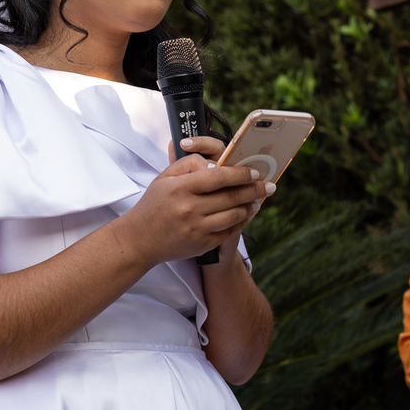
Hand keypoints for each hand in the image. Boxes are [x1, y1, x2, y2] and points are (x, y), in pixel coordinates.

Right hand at [114, 139, 271, 265]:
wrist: (140, 240)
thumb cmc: (154, 204)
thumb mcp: (164, 178)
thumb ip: (189, 165)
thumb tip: (216, 164)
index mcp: (180, 188)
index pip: (219, 177)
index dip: (240, 173)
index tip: (254, 171)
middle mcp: (189, 209)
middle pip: (231, 197)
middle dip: (255, 190)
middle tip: (269, 186)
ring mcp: (196, 229)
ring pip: (234, 215)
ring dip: (250, 207)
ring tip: (258, 200)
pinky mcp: (201, 245)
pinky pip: (228, 232)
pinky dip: (240, 222)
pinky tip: (245, 214)